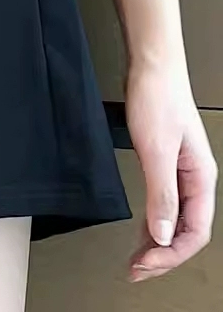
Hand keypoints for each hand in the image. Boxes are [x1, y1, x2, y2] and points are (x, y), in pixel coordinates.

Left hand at [125, 64, 217, 281]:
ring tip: (137, 259)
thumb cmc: (157, 98)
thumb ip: (161, 194)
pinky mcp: (164, 161)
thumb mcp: (156, 150)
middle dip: (162, 255)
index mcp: (201, 178)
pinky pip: (164, 201)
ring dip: (156, 241)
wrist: (150, 67)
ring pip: (174, 218)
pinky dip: (152, 220)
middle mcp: (194, 178)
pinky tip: (142, 229)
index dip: (169, 254)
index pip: (194, 232)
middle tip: (137, 270)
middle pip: (185, 230)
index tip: (144, 264)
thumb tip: (162, 234)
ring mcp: (180, 170)